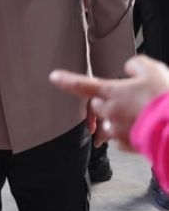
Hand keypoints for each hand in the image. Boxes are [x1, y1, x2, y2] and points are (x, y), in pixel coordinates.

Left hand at [50, 56, 168, 148]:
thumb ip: (137, 65)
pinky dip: (127, 136)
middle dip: (105, 102)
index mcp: (112, 92)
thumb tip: (129, 67)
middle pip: (97, 106)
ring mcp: (118, 131)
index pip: (83, 85)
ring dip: (116, 120)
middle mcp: (110, 112)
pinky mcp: (128, 145)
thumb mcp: (154, 71)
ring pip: (108, 124)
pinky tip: (142, 130)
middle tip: (125, 100)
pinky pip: (121, 140)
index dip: (67, 81)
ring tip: (136, 117)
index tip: (53, 77)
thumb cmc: (164, 98)